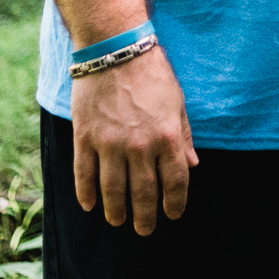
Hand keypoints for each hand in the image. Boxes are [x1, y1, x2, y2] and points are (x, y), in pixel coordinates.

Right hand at [70, 47, 198, 234]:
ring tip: (118, 221)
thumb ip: (183, 136)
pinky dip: (86, 193)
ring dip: (117, 210)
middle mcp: (141, 145)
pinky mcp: (86, 137)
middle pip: (144, 193)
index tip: (172, 215)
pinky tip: (90, 205)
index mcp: (168, 137)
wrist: (115, 48)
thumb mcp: (177, 102)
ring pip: (113, 190)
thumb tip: (193, 166)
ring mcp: (111, 143)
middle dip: (145, 216)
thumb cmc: (152, 73)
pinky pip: (85, 174)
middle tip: (144, 229)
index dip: (175, 203)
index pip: (176, 182)